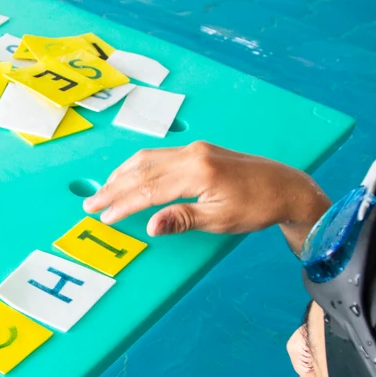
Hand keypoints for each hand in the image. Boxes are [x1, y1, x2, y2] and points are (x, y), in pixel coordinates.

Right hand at [83, 141, 330, 247]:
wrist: (285, 187)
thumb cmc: (257, 207)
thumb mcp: (220, 220)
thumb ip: (182, 220)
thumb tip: (151, 227)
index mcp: (197, 172)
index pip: (148, 189)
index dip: (123, 204)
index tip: (104, 216)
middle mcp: (192, 155)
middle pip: (142, 171)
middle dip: (114, 188)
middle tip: (90, 203)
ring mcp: (196, 150)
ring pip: (148, 159)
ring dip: (122, 174)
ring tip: (103, 190)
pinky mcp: (199, 151)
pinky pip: (160, 155)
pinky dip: (139, 166)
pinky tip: (130, 174)